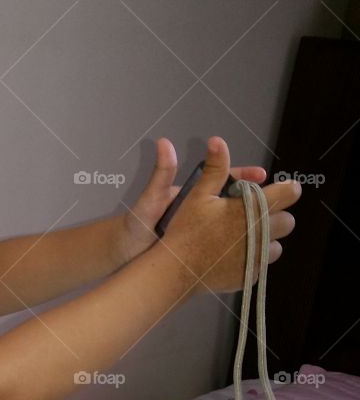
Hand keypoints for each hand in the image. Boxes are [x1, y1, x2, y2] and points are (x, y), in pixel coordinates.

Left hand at [117, 137, 274, 265]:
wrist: (124, 257)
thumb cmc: (134, 226)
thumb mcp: (149, 201)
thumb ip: (160, 175)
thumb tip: (165, 142)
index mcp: (193, 195)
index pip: (225, 180)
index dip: (244, 177)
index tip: (261, 176)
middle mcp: (202, 212)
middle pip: (236, 204)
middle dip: (257, 204)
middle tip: (276, 205)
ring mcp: (203, 232)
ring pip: (234, 226)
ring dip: (253, 228)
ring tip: (270, 231)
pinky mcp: (201, 252)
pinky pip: (226, 248)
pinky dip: (241, 250)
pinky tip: (254, 255)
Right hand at [161, 137, 300, 293]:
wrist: (177, 270)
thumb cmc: (187, 229)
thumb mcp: (199, 194)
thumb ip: (215, 168)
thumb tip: (217, 140)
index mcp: (255, 209)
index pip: (290, 194)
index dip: (287, 189)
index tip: (277, 191)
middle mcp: (262, 233)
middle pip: (287, 222)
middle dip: (274, 217)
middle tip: (253, 217)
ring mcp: (257, 257)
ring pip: (276, 246)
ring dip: (265, 240)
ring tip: (244, 238)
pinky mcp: (250, 275)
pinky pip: (261, 265)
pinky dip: (253, 259)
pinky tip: (234, 256)